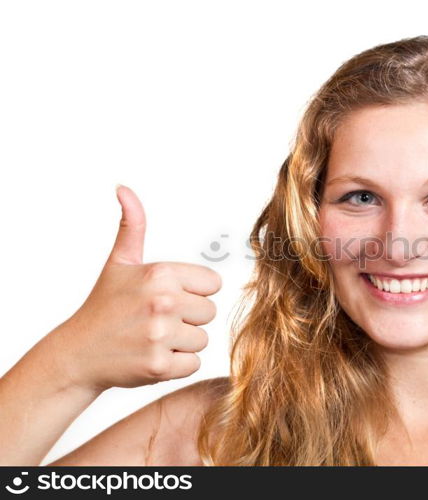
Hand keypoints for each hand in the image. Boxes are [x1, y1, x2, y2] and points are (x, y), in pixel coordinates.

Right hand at [50, 185, 221, 391]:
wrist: (77, 353)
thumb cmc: (105, 307)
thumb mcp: (119, 262)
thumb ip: (132, 225)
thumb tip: (123, 188)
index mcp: (161, 274)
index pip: (213, 284)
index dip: (193, 292)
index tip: (166, 298)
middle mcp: (163, 301)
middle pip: (210, 313)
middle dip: (188, 319)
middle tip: (156, 320)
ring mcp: (160, 335)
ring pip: (202, 340)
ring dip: (182, 343)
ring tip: (151, 338)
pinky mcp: (159, 365)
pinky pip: (193, 364)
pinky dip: (176, 366)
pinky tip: (151, 357)